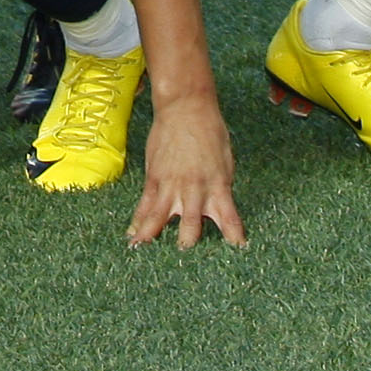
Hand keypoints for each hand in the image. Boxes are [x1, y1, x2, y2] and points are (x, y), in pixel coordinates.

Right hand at [127, 98, 245, 249]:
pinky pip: (145, 205)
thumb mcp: (225, 163)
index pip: (231, 221)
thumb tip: (216, 207)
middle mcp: (195, 191)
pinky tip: (132, 235)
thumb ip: (220, 188)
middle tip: (185, 262)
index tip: (238, 253)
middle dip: (188, 246)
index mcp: (219, 187)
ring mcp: (172, 186)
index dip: (235, 240)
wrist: (186, 108)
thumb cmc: (211, 132)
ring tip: (144, 255)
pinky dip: (138, 221)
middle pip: (192, 229)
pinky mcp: (154, 178)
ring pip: (161, 220)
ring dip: (153, 238)